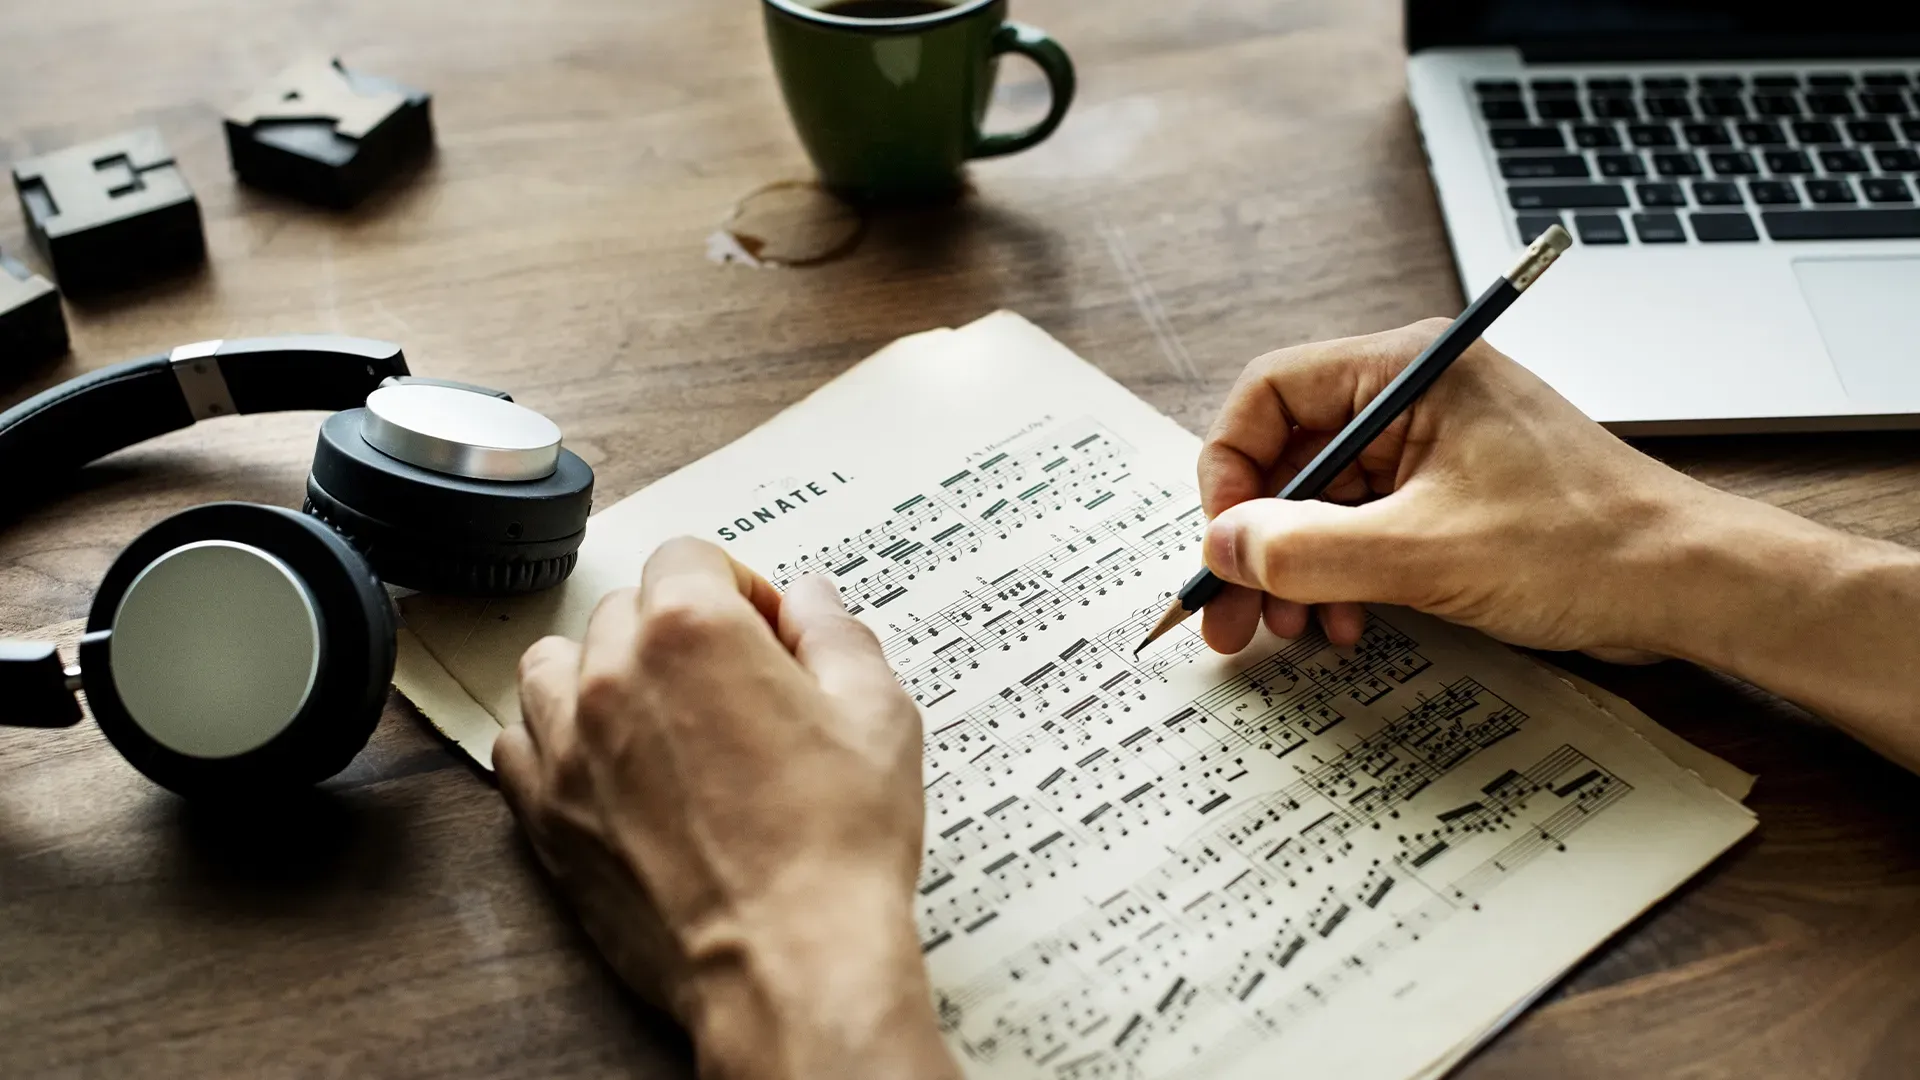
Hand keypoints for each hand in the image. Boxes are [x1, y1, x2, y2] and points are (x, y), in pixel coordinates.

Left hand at [494, 538, 958, 1079]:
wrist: (789, 964)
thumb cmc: (837, 848)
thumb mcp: (877, 714)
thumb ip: (837, 634)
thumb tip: (811, 598)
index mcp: (692, 630)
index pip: (689, 556)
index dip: (740, 587)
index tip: (769, 633)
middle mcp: (613, 676)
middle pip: (625, 608)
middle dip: (680, 630)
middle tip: (737, 685)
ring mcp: (567, 747)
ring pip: (555, 665)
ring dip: (602, 671)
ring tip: (660, 714)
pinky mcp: (545, 817)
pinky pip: (519, 744)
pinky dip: (555, 740)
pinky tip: (610, 765)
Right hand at [1195, 319, 1717, 659]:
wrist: (1686, 585)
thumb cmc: (1581, 546)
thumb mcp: (1422, 554)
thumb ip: (1306, 550)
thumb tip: (1222, 549)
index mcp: (1407, 372)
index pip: (1270, 394)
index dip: (1230, 470)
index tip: (1223, 544)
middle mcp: (1413, 398)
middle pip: (1290, 456)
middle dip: (1257, 539)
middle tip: (1231, 614)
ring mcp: (1434, 449)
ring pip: (1322, 501)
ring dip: (1296, 568)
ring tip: (1293, 629)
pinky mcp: (1451, 497)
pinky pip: (1364, 528)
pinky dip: (1340, 576)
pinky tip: (1344, 622)